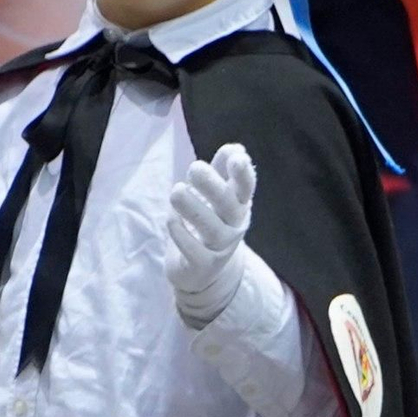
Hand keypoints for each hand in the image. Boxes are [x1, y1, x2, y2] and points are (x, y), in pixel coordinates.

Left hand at [166, 143, 254, 326]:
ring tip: (176, 191)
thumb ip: (222, 169)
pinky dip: (182, 234)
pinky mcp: (203, 265)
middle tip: (194, 167)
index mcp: (238, 204)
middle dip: (213, 186)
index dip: (243, 174)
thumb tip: (236, 148)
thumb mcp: (218, 194)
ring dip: (193, 209)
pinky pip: (194, 250)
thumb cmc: (210, 220)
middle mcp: (233, 225)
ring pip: (211, 229)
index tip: (237, 158)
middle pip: (228, 205)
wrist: (204, 269)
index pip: (246, 188)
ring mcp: (220, 248)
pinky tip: (172, 220)